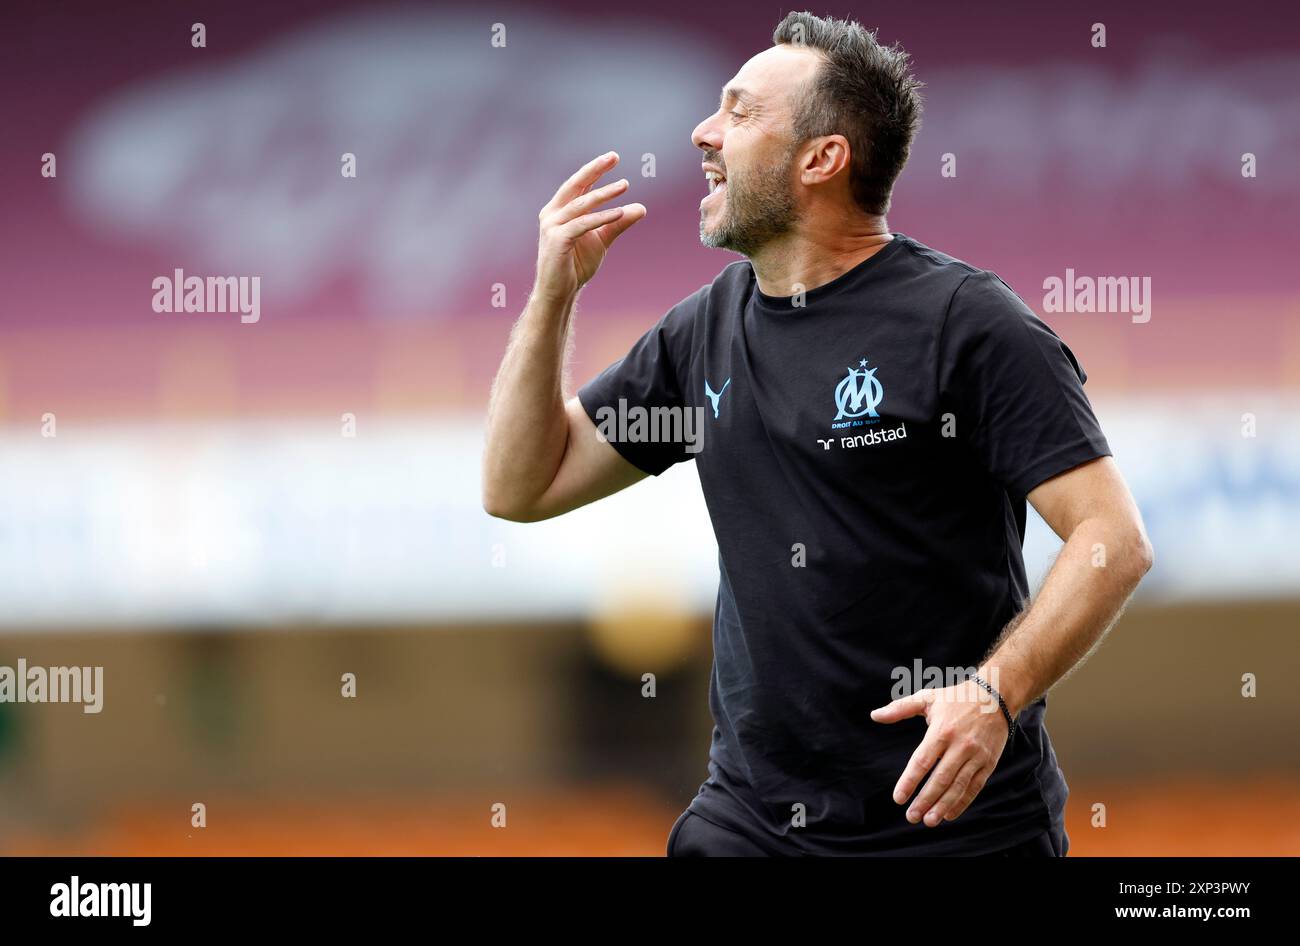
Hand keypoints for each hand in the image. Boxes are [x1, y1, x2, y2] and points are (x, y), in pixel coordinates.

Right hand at [533, 151, 646, 304]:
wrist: (560, 292)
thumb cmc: (576, 265)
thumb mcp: (602, 239)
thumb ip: (618, 223)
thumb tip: (641, 207)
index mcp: (559, 210)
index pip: (578, 184)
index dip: (595, 170)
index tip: (613, 157)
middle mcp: (552, 214)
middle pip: (575, 185)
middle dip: (595, 170)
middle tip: (614, 157)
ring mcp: (552, 227)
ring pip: (581, 205)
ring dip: (604, 194)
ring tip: (624, 185)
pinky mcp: (557, 241)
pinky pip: (583, 225)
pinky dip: (601, 218)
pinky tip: (619, 213)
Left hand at [870, 679, 1010, 826]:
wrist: (996, 696)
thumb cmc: (956, 698)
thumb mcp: (928, 698)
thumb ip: (900, 708)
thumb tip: (875, 715)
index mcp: (941, 731)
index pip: (922, 761)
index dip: (909, 781)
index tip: (898, 798)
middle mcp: (960, 745)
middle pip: (940, 778)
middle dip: (925, 800)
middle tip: (911, 817)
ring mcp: (976, 756)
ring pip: (958, 786)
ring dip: (943, 806)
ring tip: (929, 820)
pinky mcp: (988, 763)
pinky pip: (974, 787)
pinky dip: (962, 802)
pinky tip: (949, 814)